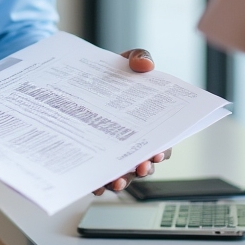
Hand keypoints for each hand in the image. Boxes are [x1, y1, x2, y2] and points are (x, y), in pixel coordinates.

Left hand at [93, 49, 171, 194]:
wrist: (81, 78)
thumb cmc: (112, 73)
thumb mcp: (127, 60)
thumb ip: (140, 58)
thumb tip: (145, 66)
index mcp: (148, 123)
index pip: (161, 142)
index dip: (162, 150)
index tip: (157, 153)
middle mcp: (134, 142)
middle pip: (145, 163)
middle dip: (144, 168)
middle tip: (140, 167)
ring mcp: (115, 152)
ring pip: (125, 174)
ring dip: (124, 180)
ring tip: (117, 181)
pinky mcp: (97, 158)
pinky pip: (101, 178)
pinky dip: (100, 185)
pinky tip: (97, 186)